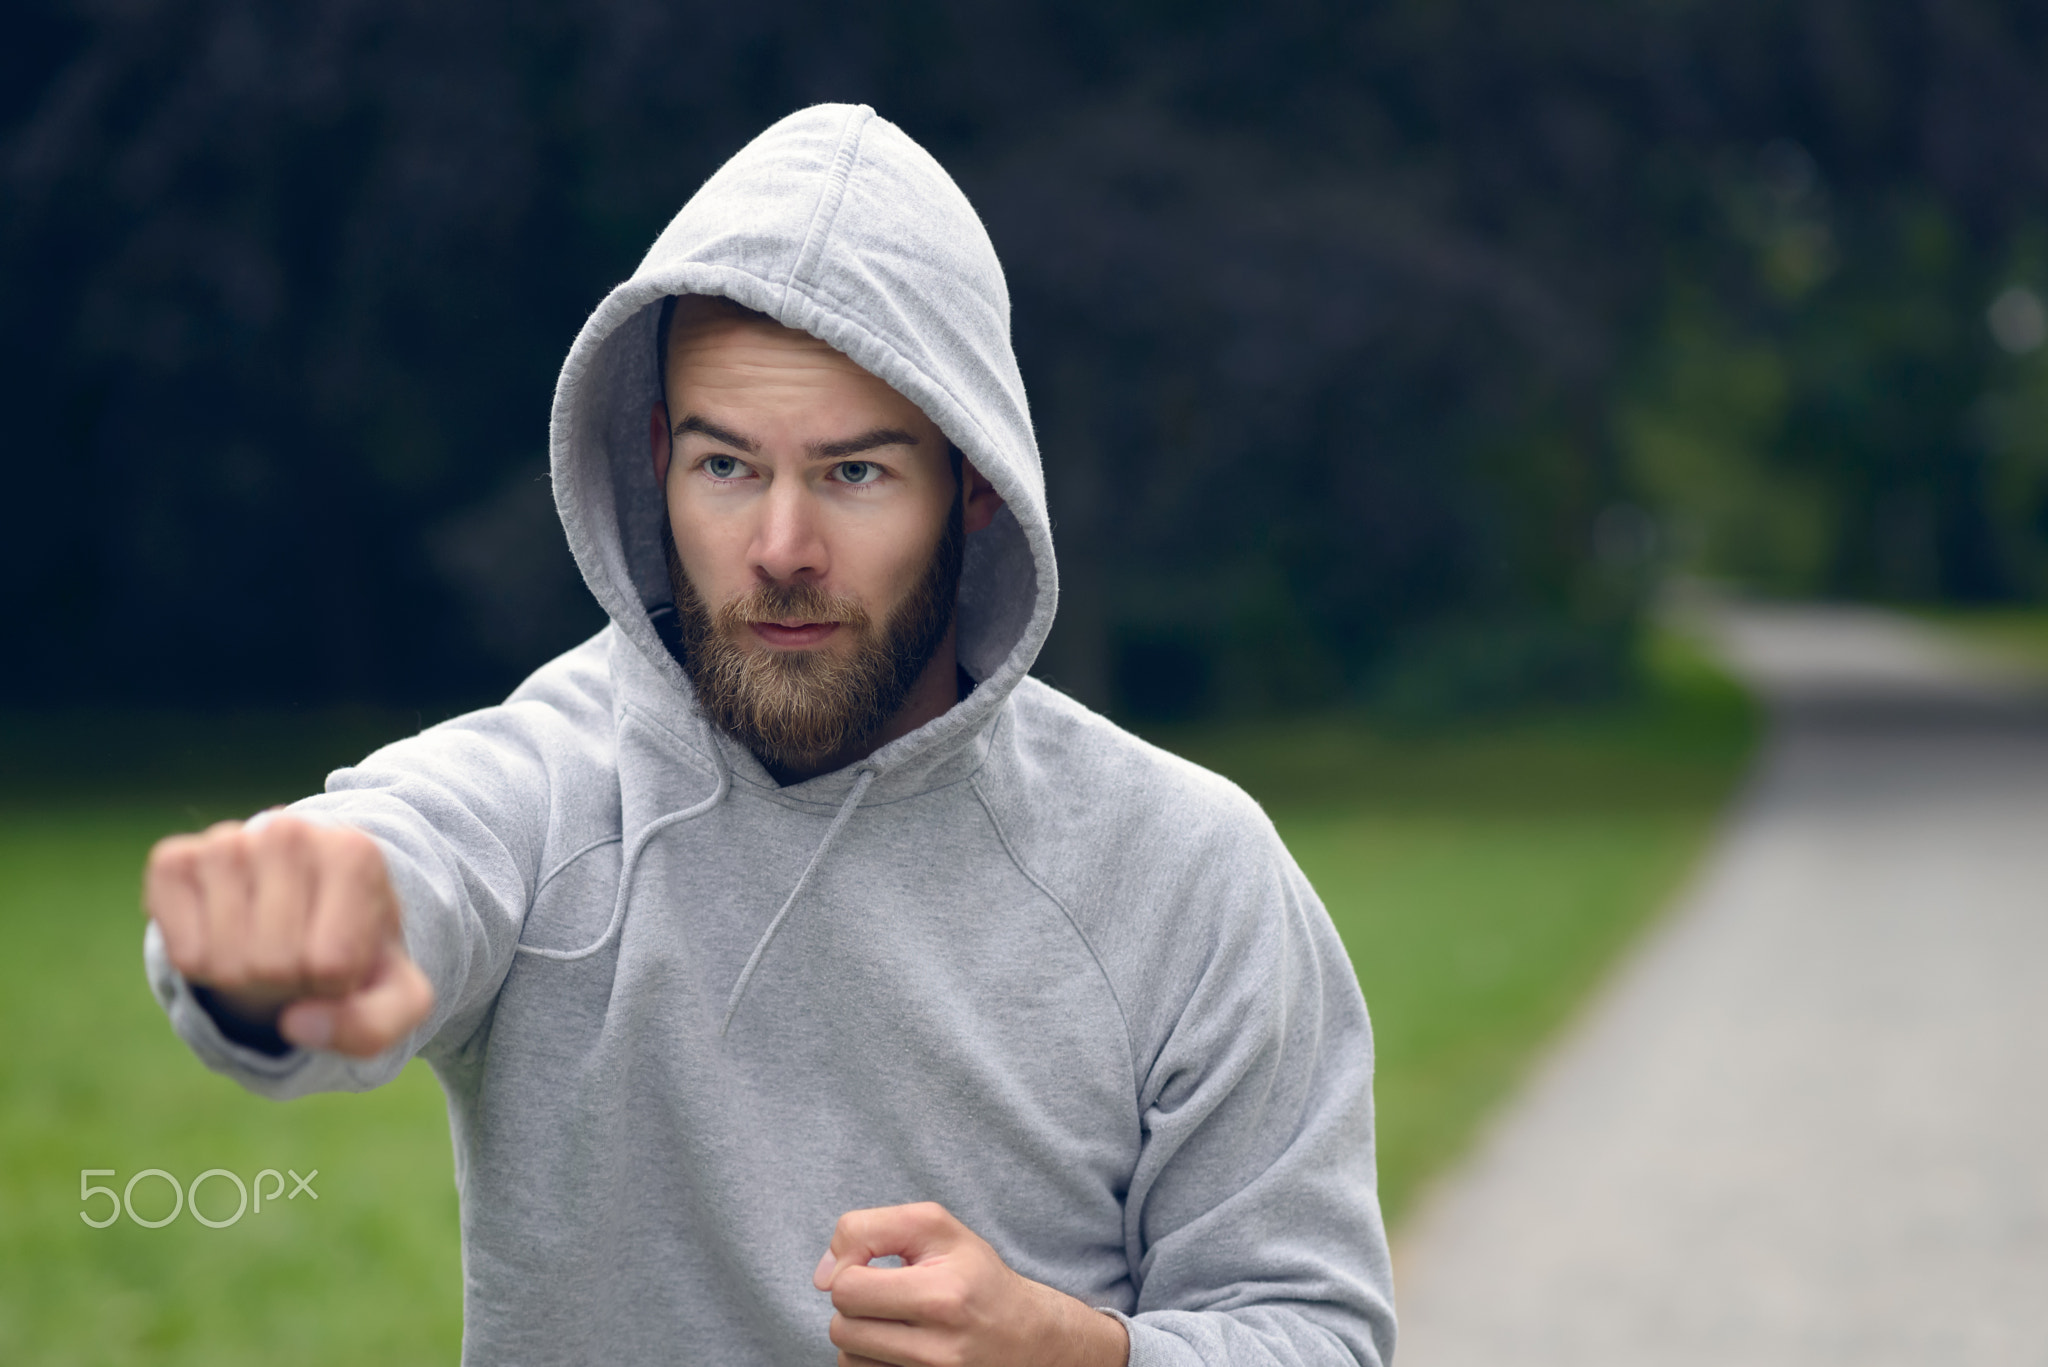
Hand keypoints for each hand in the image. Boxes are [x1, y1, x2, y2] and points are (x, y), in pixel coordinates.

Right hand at [144, 813, 432, 1056]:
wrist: (305, 907)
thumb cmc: (353, 950)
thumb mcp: (396, 994)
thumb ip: (373, 1026)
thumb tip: (295, 1025)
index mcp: (354, 854)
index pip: (332, 964)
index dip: (335, 983)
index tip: (341, 955)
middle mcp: (288, 831)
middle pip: (273, 964)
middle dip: (288, 981)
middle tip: (299, 951)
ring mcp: (226, 840)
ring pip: (222, 962)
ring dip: (243, 975)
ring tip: (266, 941)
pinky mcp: (172, 861)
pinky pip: (180, 952)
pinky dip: (199, 965)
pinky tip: (224, 932)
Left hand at [813, 1202, 1128, 1366]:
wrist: (1026, 1335)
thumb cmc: (974, 1274)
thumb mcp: (935, 1227)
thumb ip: (870, 1230)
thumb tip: (821, 1277)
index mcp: (942, 1297)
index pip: (847, 1288)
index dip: (849, 1269)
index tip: (875, 1266)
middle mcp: (937, 1350)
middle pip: (841, 1327)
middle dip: (855, 1305)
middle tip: (889, 1294)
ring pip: (847, 1358)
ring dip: (861, 1336)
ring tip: (899, 1321)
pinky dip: (872, 1361)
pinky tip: (901, 1347)